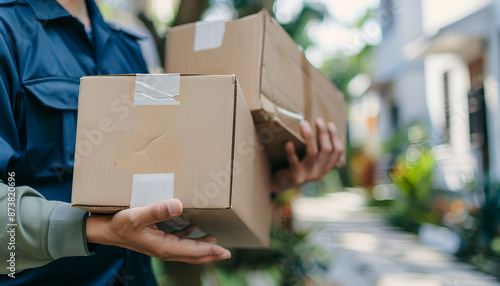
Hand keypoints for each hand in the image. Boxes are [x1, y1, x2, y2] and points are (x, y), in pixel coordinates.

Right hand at [86, 199, 230, 263]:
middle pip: (192, 255)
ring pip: (186, 251)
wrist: (104, 231)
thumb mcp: (137, 216)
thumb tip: (179, 205)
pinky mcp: (156, 240)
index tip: (224, 251)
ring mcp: (160, 246)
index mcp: (163, 247)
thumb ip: (157, 211)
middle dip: (210, 254)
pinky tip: (194, 229)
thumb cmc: (119, 224)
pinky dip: (188, 239)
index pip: (192, 252)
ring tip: (214, 243)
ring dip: (201, 248)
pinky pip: (177, 243)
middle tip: (226, 254)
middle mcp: (163, 250)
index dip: (209, 251)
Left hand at [270, 118, 343, 191]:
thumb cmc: (298, 165)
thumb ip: (317, 149)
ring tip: (305, 124)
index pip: (337, 151)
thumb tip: (318, 126)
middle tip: (318, 120)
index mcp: (327, 167)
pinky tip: (288, 143)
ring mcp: (309, 175)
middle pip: (326, 150)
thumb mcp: (311, 159)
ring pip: (312, 153)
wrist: (282, 183)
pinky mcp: (296, 177)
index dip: (335, 137)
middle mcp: (320, 172)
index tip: (330, 123)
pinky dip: (291, 152)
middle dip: (323, 133)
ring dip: (309, 137)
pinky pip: (294, 162)